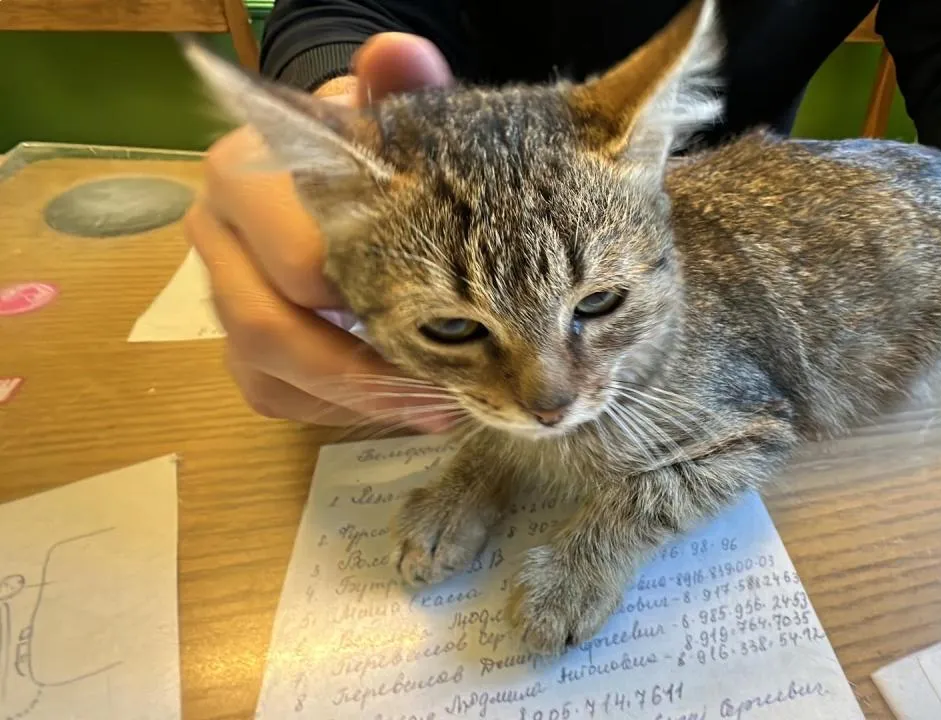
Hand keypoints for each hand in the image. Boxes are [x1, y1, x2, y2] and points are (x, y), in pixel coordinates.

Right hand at [185, 33, 453, 428]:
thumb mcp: (391, 121)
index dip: (374, 300)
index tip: (446, 328)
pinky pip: (271, 395)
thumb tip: (401, 55)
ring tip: (432, 411)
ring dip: (354, 401)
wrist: (338, 172)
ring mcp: (217, 292)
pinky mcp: (234, 340)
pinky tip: (392, 406)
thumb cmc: (374, 153)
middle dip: (363, 371)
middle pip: (269, 328)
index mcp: (243, 177)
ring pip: (267, 371)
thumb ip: (399, 92)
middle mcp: (214, 234)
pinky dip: (332, 410)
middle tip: (445, 396)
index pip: (298, 261)